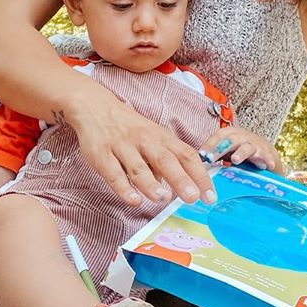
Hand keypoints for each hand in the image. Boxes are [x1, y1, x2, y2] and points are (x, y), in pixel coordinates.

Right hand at [68, 92, 215, 208]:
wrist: (95, 106)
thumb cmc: (130, 128)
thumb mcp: (153, 138)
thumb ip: (167, 162)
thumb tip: (181, 188)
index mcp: (161, 137)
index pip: (186, 155)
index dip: (200, 175)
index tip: (210, 196)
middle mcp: (145, 140)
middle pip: (166, 160)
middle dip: (180, 179)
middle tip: (193, 197)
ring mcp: (123, 147)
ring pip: (139, 168)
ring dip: (151, 184)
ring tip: (164, 199)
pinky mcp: (101, 155)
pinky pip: (113, 173)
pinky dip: (123, 188)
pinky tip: (133, 200)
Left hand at [200, 126, 283, 171]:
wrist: (265, 151)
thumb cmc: (239, 151)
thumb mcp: (225, 151)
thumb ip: (213, 156)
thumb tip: (191, 167)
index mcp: (230, 135)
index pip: (218, 136)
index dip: (209, 145)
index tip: (200, 156)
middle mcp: (242, 137)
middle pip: (230, 140)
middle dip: (220, 148)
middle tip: (211, 158)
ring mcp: (255, 145)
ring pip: (247, 147)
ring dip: (241, 153)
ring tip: (235, 160)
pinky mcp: (267, 154)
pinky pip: (267, 157)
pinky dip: (268, 160)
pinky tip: (267, 165)